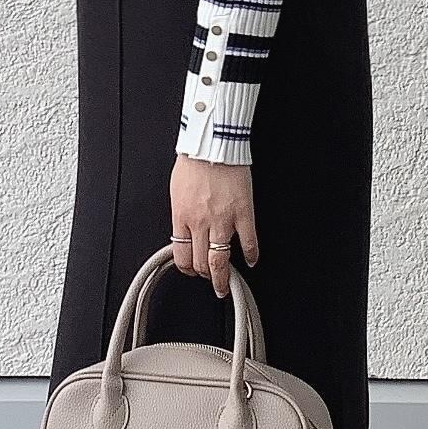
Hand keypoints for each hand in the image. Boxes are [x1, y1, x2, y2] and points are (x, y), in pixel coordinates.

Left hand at [170, 154, 259, 297]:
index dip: (187, 268)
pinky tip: (251, 260)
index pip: (181, 255)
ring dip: (223, 277)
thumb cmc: (194, 161)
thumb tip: (184, 229)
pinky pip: (248, 242)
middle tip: (211, 281)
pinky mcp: (243, 213)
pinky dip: (251, 255)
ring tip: (226, 284)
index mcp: (181, 216)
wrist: (212, 144)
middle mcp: (200, 223)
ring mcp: (222, 220)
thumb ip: (181, 213)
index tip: (192, 271)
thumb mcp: (176, 191)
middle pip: (200, 262)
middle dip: (205, 276)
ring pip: (220, 260)